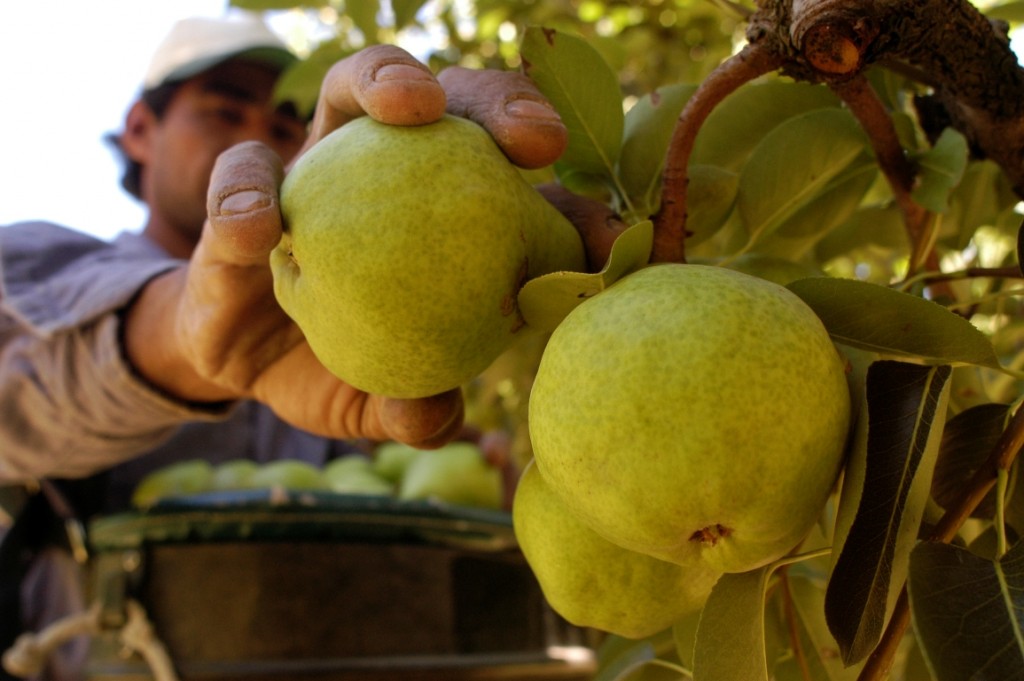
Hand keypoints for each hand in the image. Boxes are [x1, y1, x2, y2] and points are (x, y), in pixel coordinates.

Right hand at [123, 46, 618, 446]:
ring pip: (354, 91)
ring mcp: (318, 169)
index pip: (525, 197)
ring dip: (385, 79)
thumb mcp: (376, 401)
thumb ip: (411, 412)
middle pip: (453, 107)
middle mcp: (390, 173)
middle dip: (497, 103)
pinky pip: (244, 174)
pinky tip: (258, 227)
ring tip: (410, 106)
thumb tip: (435, 417)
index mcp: (447, 220)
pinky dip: (250, 193)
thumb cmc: (332, 369)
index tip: (610, 237)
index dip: (574, 206)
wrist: (241, 362)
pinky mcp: (244, 191)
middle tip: (531, 137)